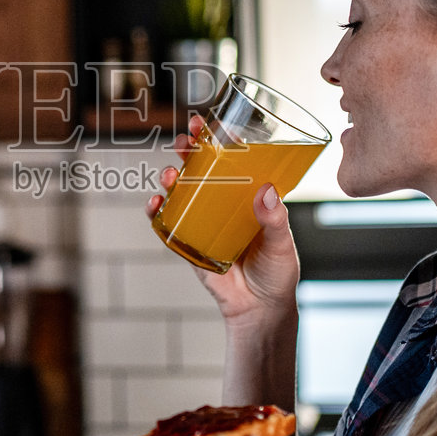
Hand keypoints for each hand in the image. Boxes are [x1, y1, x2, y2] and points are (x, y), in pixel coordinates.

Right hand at [145, 115, 303, 328]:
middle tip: (184, 139)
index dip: (220, 140)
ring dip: (172, 177)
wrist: (260, 312)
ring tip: (170, 174)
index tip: (211, 123)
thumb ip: (275, 221)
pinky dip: (157, 211)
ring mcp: (204, 223)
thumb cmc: (277, 275)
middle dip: (190, 150)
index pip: (234, 161)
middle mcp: (225, 206)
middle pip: (202, 169)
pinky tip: (155, 204)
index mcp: (249, 198)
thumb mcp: (282, 245)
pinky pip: (168, 223)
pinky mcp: (189, 243)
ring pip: (182, 192)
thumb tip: (266, 192)